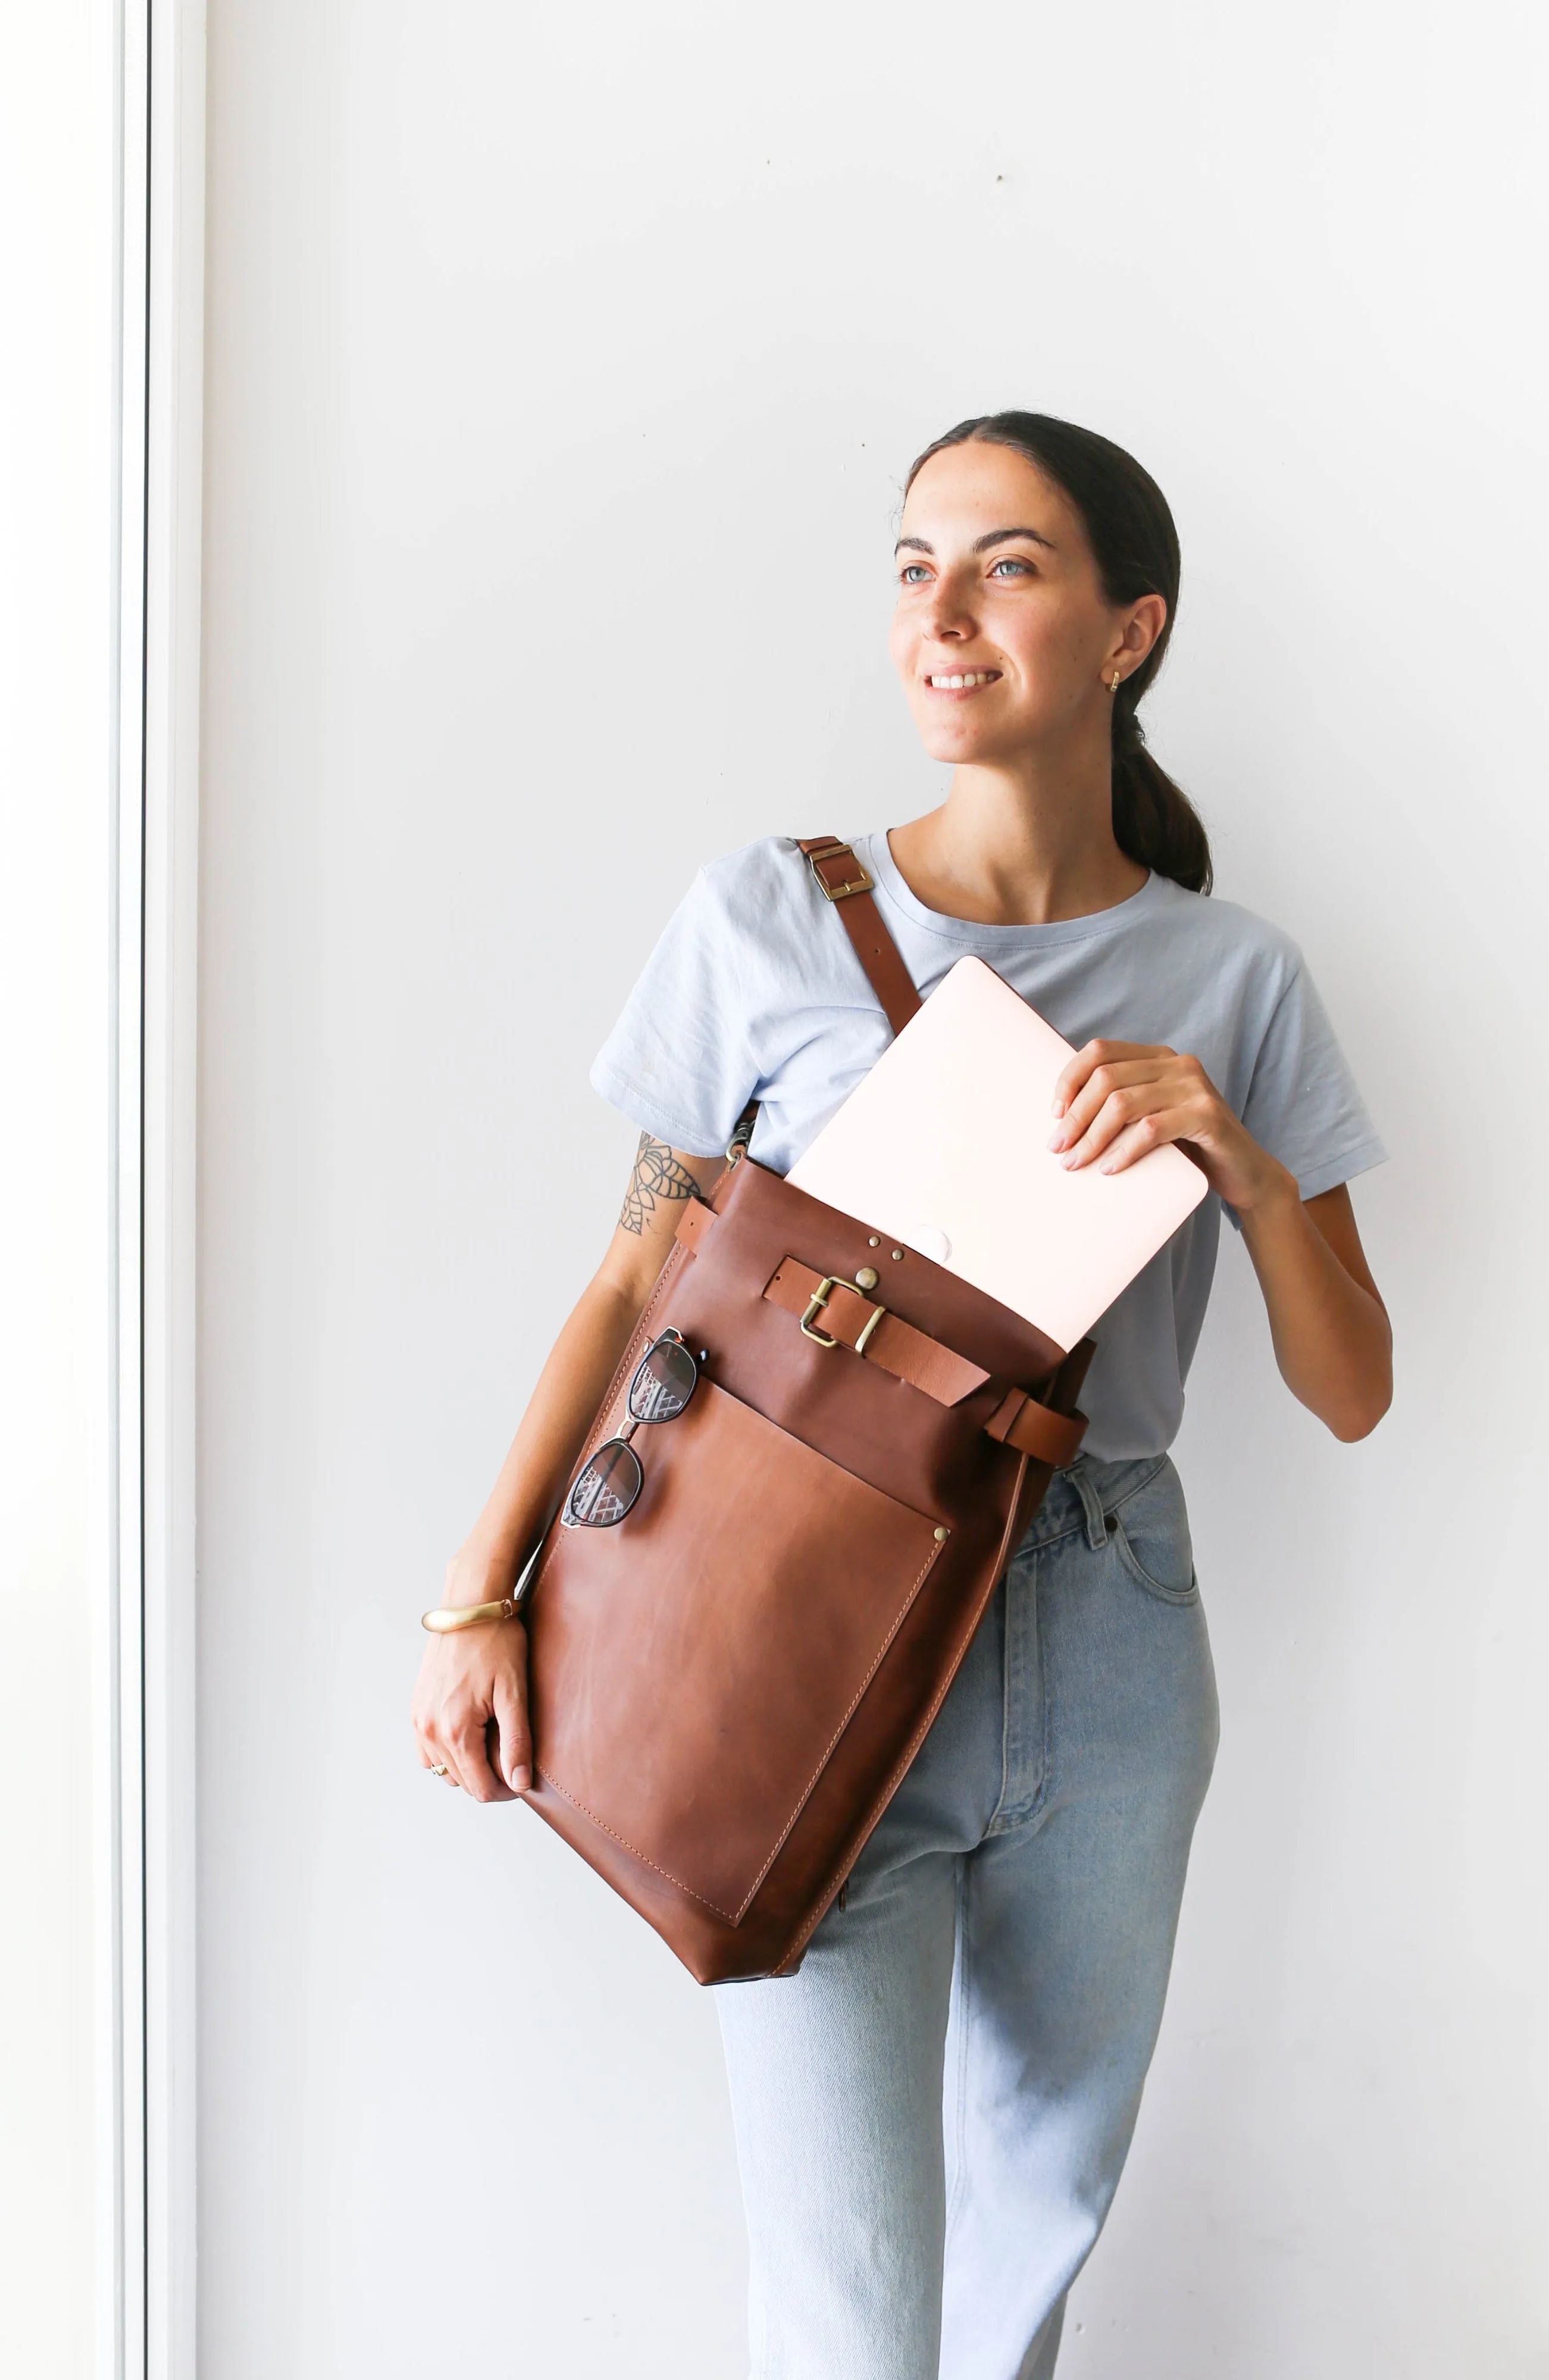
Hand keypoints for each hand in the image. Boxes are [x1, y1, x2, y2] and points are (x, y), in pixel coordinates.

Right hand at [411, 1558, 532, 1803]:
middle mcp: (429, 1730)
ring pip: (442, 1770)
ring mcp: (418, 1719)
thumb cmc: (497, 1642)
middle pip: (461, 1782)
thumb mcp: (514, 1692)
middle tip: (514, 1756)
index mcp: (454, 1730)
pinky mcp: (416, 1707)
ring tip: (493, 1744)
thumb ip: (517, 1742)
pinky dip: (447, 1752)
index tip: (524, 1777)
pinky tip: (470, 1734)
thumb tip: (519, 1784)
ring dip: (467, 1767)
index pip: (479, 1788)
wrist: (470, 1605)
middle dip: (489, 1777)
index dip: (506, 1791)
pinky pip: (427, 1750)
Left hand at [1048, 1039, 1292, 1214]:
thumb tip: (1061, 1116)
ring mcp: (1195, 1087)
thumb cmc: (1188, 1148)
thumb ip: (1121, 1105)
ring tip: (1076, 1162)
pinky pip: (1151, 1129)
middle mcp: (1177, 1064)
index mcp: (1158, 1057)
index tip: (1054, 1113)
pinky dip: (1124, 1151)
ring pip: (1123, 1103)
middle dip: (1074, 1115)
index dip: (1070, 1078)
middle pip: (1106, 1078)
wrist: (1244, 1173)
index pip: (1100, 1051)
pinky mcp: (1207, 1115)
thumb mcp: (1150, 1117)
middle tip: (1058, 1148)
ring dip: (1092, 1136)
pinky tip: (1110, 1168)